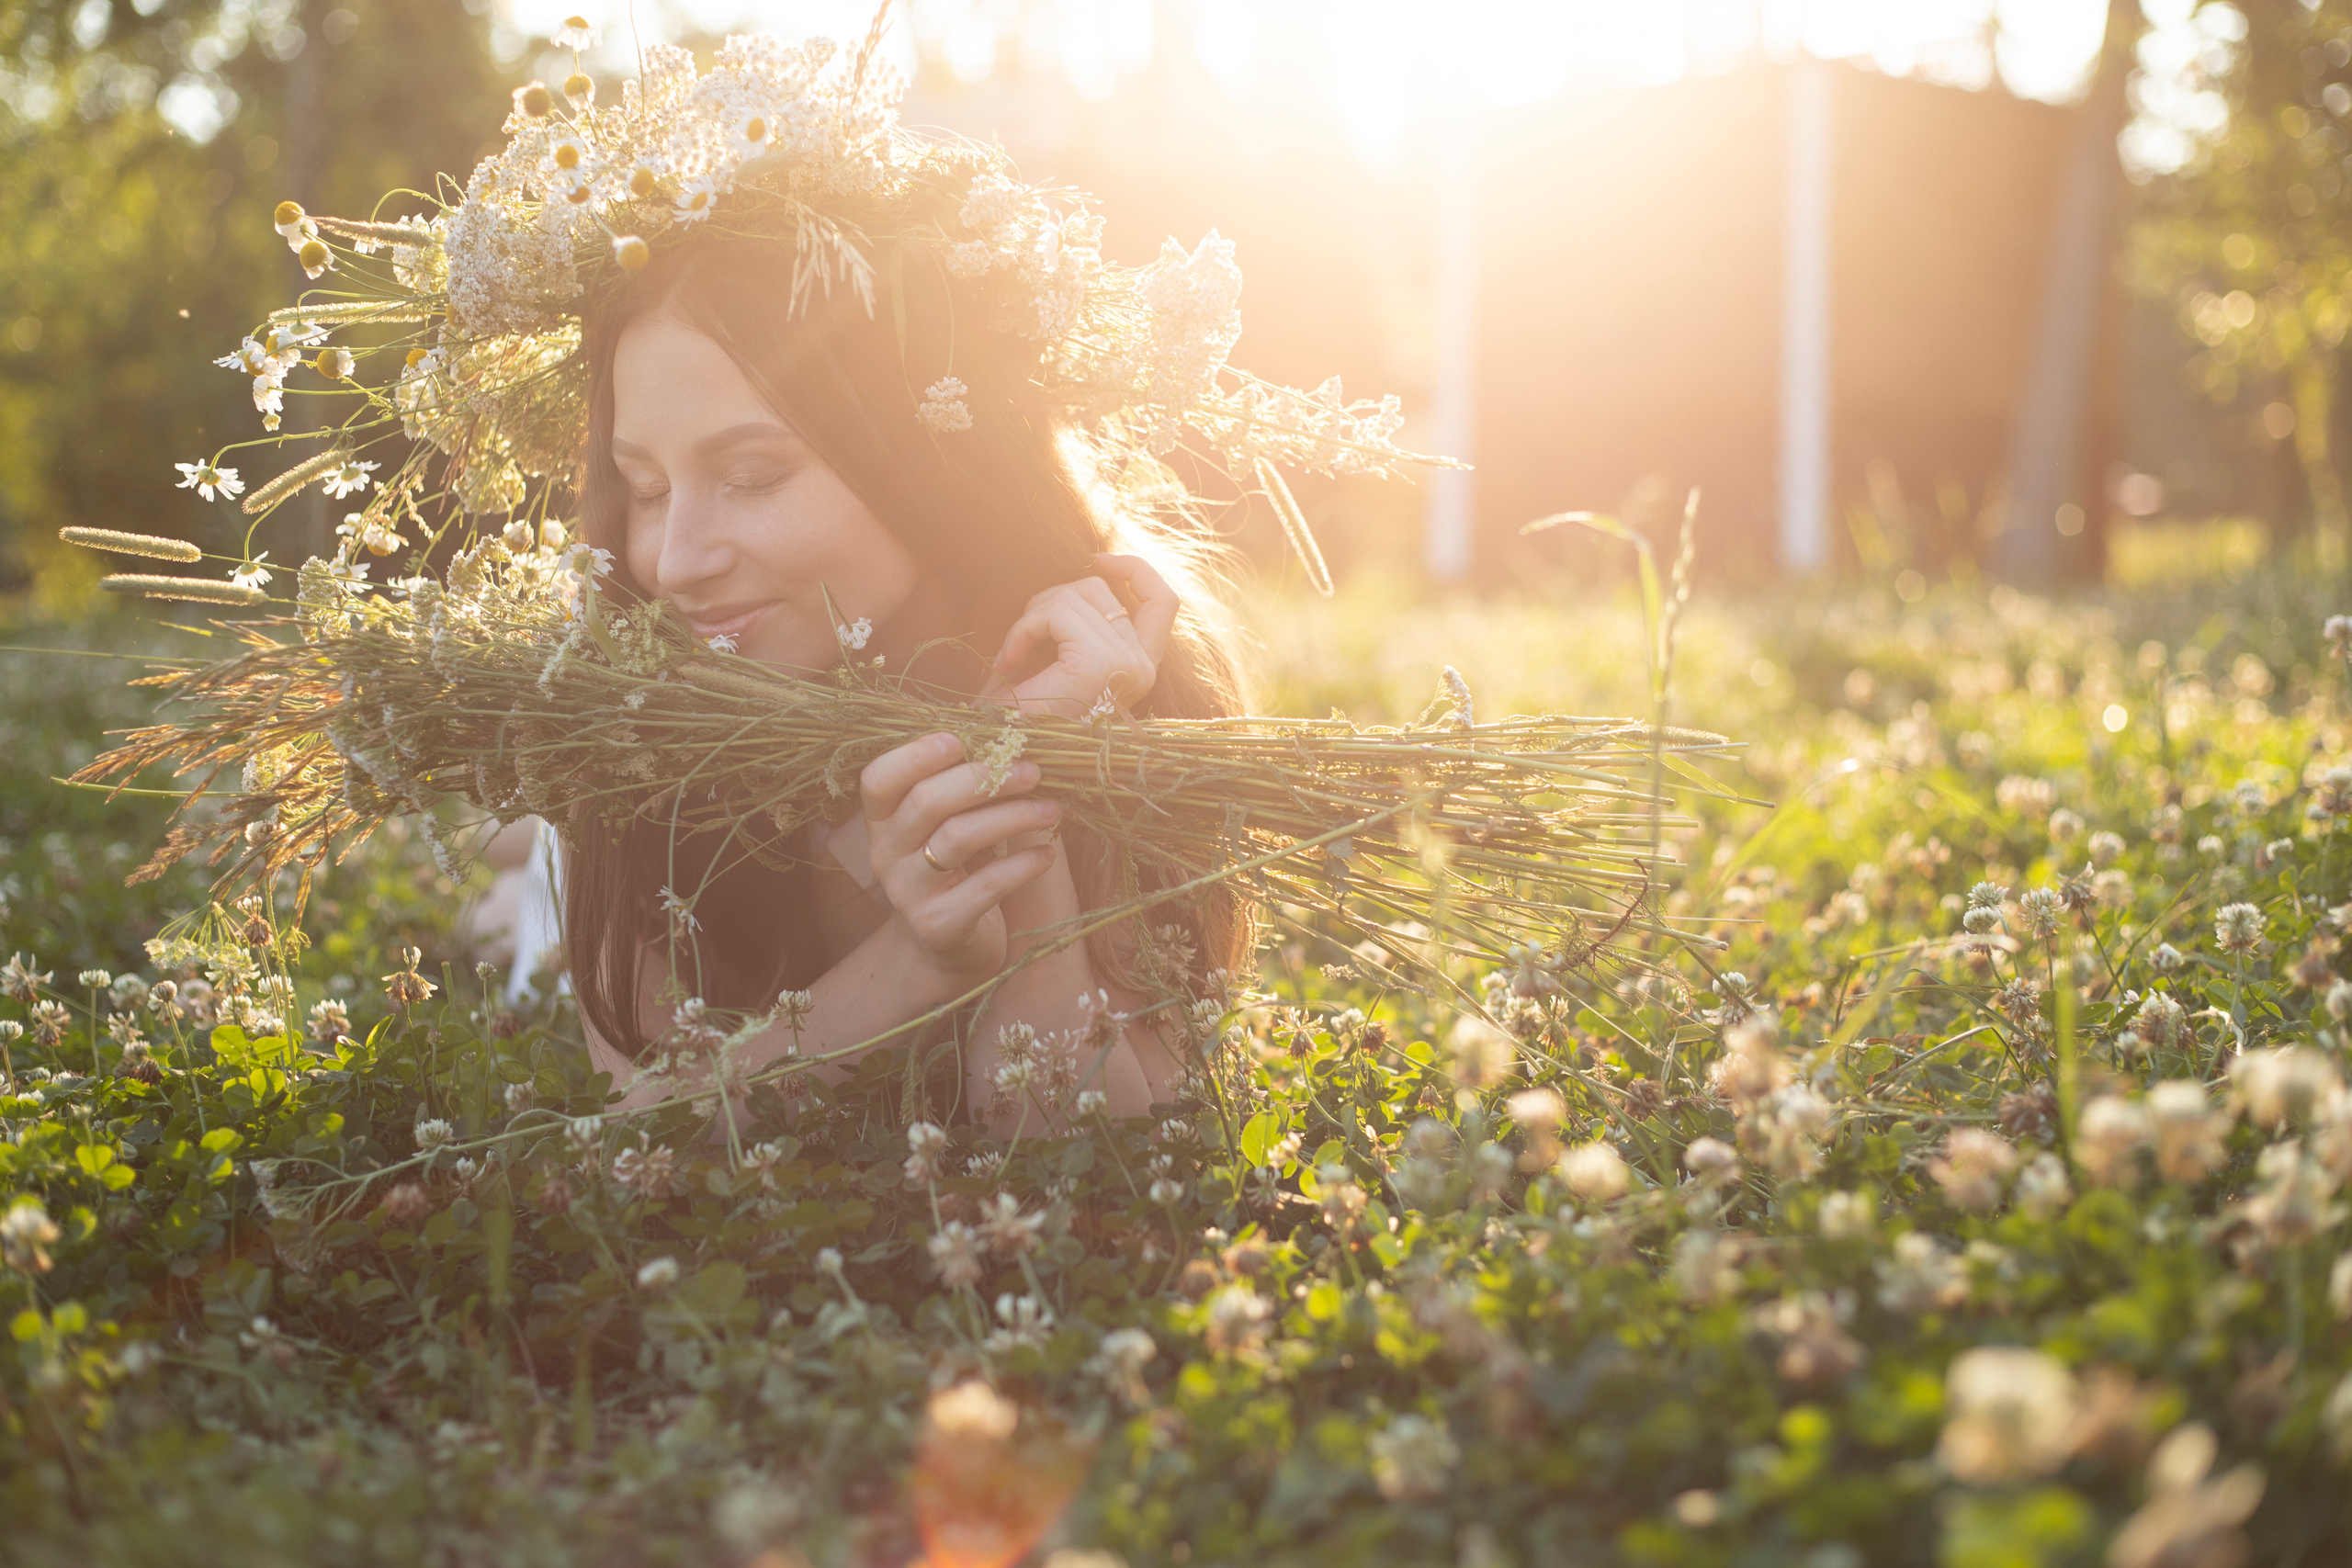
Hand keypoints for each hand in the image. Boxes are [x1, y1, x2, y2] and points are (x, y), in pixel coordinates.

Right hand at [859, 732, 1061, 990]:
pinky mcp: (939, 926)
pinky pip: (986, 885)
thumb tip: (1020, 733)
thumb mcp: (953, 823)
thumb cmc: (960, 870)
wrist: (950, 949)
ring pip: (958, 838)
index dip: (914, 754)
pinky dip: (1023, 863)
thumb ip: (969, 785)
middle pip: (926, 801)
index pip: (878, 778)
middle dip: (985, 778)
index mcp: (883, 820)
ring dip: (1013, 816)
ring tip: (1052, 810)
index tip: (960, 739)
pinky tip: (1047, 853)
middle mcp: (886, 854)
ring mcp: (908, 892)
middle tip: (1033, 770)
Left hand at [985, 553, 1180, 719]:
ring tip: (1013, 652)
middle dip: (1052, 599)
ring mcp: (1125, 664)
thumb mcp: (1060, 656)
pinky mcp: (1098, 662)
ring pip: (1076, 595)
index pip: (1162, 601)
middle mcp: (1142, 666)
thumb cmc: (1022, 714)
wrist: (1002, 758)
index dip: (1135, 570)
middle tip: (1022, 638)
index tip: (1098, 559)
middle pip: (1101, 589)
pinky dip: (1023, 629)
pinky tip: (1007, 660)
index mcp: (1140, 667)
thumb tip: (1094, 565)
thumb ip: (1082, 619)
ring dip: (1032, 615)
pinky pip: (1056, 613)